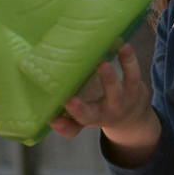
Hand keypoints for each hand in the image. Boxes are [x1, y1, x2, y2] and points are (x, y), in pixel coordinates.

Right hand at [49, 44, 159, 167]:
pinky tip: (123, 46)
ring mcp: (120, 102)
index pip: (72, 127)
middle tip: (70, 100)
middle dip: (81, 108)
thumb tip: (38, 97)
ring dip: (108, 79)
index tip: (55, 118)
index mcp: (87, 119)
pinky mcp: (135, 88)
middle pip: (92, 115)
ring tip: (102, 64)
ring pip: (115, 93)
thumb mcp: (81, 113)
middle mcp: (103, 114)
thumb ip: (63, 110)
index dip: (64, 125)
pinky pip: (133, 75)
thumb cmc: (96, 108)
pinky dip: (129, 61)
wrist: (131, 115)